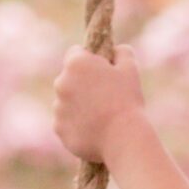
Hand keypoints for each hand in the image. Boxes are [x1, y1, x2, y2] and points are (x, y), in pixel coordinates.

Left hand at [52, 46, 145, 163]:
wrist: (123, 138)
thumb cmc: (127, 101)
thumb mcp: (131, 69)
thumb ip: (122, 52)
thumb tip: (116, 50)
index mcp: (76, 64)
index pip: (75, 53)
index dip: (89, 60)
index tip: (100, 70)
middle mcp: (61, 83)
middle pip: (69, 79)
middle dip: (82, 84)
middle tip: (104, 96)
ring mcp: (58, 108)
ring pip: (66, 102)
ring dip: (79, 105)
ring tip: (101, 116)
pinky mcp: (59, 129)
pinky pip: (66, 123)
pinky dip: (77, 126)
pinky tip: (95, 130)